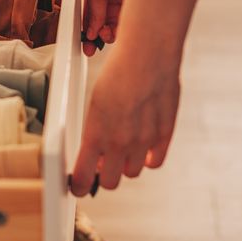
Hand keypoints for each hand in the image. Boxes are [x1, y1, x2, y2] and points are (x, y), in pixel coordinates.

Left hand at [70, 46, 179, 195]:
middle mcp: (119, 142)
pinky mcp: (164, 134)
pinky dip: (148, 159)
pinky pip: (154, 162)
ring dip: (126, 165)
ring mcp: (143, 141)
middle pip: (110, 182)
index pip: (83, 178)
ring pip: (132, 173)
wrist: (147, 54)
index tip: (77, 186)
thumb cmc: (118, 73)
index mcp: (96, 134)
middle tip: (102, 164)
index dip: (79, 186)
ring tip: (123, 149)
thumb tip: (95, 152)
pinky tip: (143, 147)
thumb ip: (96, 131)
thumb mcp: (95, 102)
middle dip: (103, 175)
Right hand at [82, 0, 132, 56]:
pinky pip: (134, 14)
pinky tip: (123, 27)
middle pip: (106, 23)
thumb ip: (93, 11)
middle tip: (100, 40)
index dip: (89, 33)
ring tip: (110, 35)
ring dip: (115, 31)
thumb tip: (90, 30)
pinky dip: (128, 23)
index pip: (91, 18)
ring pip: (120, 22)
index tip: (86, 46)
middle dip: (102, 35)